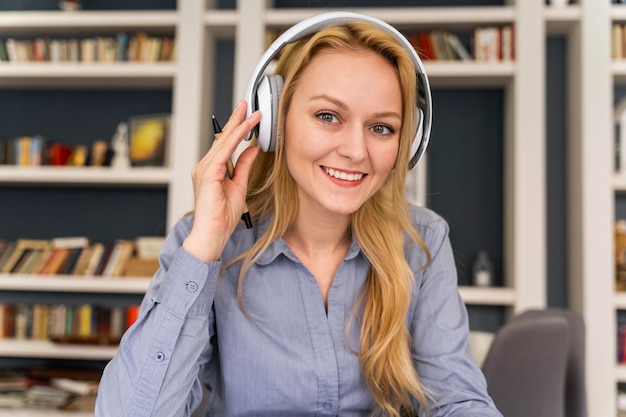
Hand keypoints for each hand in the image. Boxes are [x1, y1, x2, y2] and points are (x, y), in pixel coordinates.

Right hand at [183, 100, 260, 261]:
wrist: (212, 233)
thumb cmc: (223, 216)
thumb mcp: (240, 186)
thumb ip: (244, 166)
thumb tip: (253, 150)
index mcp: (211, 170)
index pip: (225, 144)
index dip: (236, 129)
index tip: (247, 115)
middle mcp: (205, 167)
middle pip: (222, 139)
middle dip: (236, 120)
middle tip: (247, 104)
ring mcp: (204, 169)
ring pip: (223, 142)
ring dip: (238, 126)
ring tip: (251, 112)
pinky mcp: (208, 174)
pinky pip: (223, 152)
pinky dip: (235, 139)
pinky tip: (244, 129)